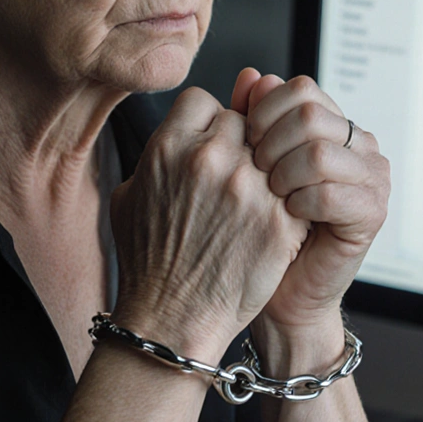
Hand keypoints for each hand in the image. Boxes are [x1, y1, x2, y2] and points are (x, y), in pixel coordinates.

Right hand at [109, 87, 309, 359]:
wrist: (172, 321)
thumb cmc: (147, 264)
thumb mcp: (129, 196)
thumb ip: (156, 151)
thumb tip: (179, 125)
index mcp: (169, 147)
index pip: (204, 101)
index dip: (207, 123)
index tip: (207, 147)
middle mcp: (210, 160)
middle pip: (243, 121)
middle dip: (240, 145)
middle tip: (231, 178)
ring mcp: (249, 189)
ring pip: (274, 152)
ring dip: (265, 172)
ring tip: (248, 202)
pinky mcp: (279, 221)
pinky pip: (293, 188)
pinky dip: (284, 201)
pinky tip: (267, 222)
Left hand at [230, 69, 390, 332]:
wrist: (277, 289)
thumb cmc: (259, 228)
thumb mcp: (248, 165)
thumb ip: (251, 120)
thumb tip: (251, 76)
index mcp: (332, 125)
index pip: (299, 89)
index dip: (262, 113)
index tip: (242, 143)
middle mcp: (359, 144)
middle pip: (310, 114)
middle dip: (269, 144)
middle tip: (254, 175)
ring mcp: (372, 176)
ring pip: (318, 151)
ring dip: (282, 177)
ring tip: (271, 199)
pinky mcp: (373, 211)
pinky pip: (329, 192)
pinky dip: (299, 204)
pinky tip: (289, 218)